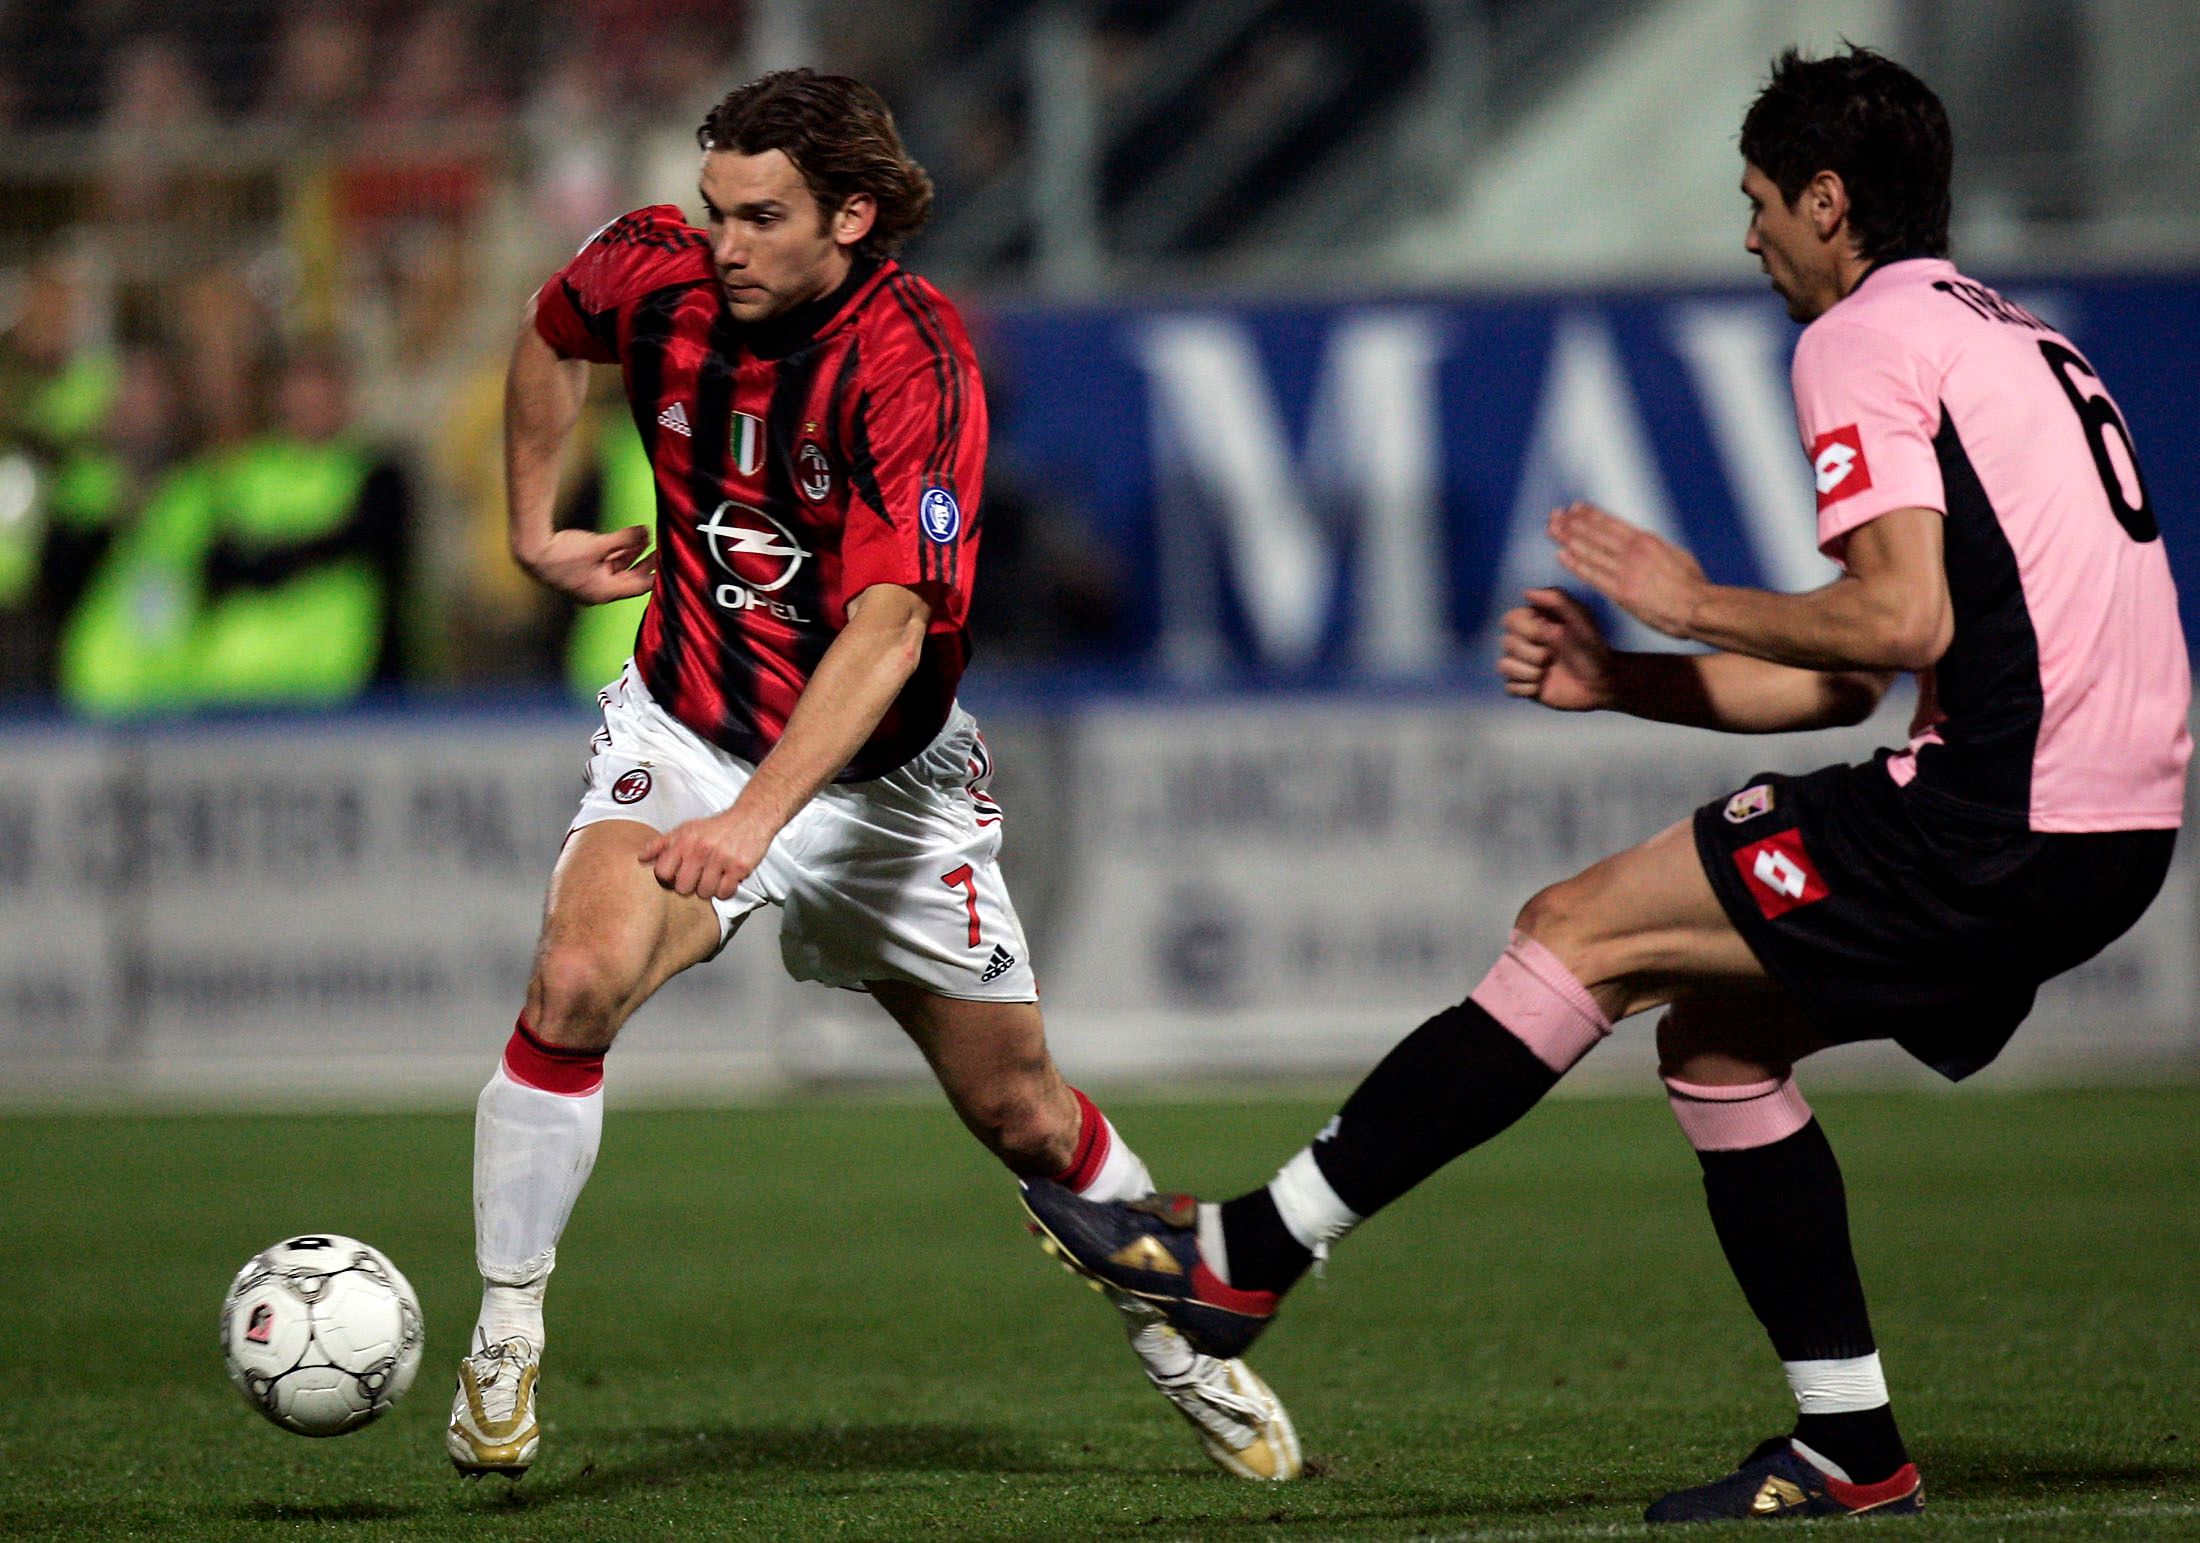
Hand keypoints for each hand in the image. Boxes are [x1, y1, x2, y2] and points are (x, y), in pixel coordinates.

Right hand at [515, 525, 656, 603]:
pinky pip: (605, 564)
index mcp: (605, 592)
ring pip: (617, 569)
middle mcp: (598, 591)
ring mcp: (588, 582)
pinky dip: (616, 553)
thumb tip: (647, 531)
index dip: (654, 572)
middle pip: (630, 579)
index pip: (639, 587)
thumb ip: (626, 539)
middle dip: (645, 563)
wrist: (531, 550)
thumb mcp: (600, 545)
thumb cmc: (564, 552)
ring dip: (631, 554)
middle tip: (661, 550)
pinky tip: (625, 539)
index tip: (666, 559)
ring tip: (645, 538)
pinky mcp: (581, 571)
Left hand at [638, 812, 768, 900]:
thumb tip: (641, 858)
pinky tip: (726, 880)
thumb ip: (662, 844)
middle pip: (682, 887)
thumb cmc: (715, 827)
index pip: (662, 872)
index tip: (676, 874)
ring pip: (704, 892)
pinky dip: (725, 890)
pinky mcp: (739, 867)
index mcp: (684, 840)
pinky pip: (725, 892)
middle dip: (689, 885)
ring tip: (713, 877)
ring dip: (708, 889)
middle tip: (697, 877)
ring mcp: (721, 859)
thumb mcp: (685, 829)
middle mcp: (701, 849)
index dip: (668, 877)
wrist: (750, 817)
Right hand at [1498, 588, 1614, 710]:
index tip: (1550, 634)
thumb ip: (1557, 600)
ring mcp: (1522, 665)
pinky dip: (1527, 688)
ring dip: (1529, 672)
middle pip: (1506, 643)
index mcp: (1533, 623)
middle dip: (1533, 653)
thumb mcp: (1580, 618)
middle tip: (1552, 657)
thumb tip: (1527, 592)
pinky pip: (1509, 687)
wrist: (1601, 682)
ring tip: (1547, 673)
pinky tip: (1543, 686)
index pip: (1509, 620)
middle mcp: (1523, 642)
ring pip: (1503, 666)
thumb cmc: (1592, 648)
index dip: (1527, 630)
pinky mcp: (1523, 686)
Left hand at [1548, 501, 1705, 638]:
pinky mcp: (1621, 592)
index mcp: (1647, 541)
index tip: (1575, 508)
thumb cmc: (1692, 585)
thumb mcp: (1675, 555)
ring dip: (1568, 539)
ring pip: (1590, 551)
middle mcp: (1633, 552)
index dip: (1590, 515)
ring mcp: (1625, 572)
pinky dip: (1576, 564)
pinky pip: (1592, 576)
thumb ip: (1654, 548)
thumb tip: (1643, 543)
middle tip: (1554, 516)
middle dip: (1572, 523)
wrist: (1698, 608)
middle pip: (1595, 533)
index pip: (1611, 523)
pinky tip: (1562, 555)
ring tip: (1552, 530)